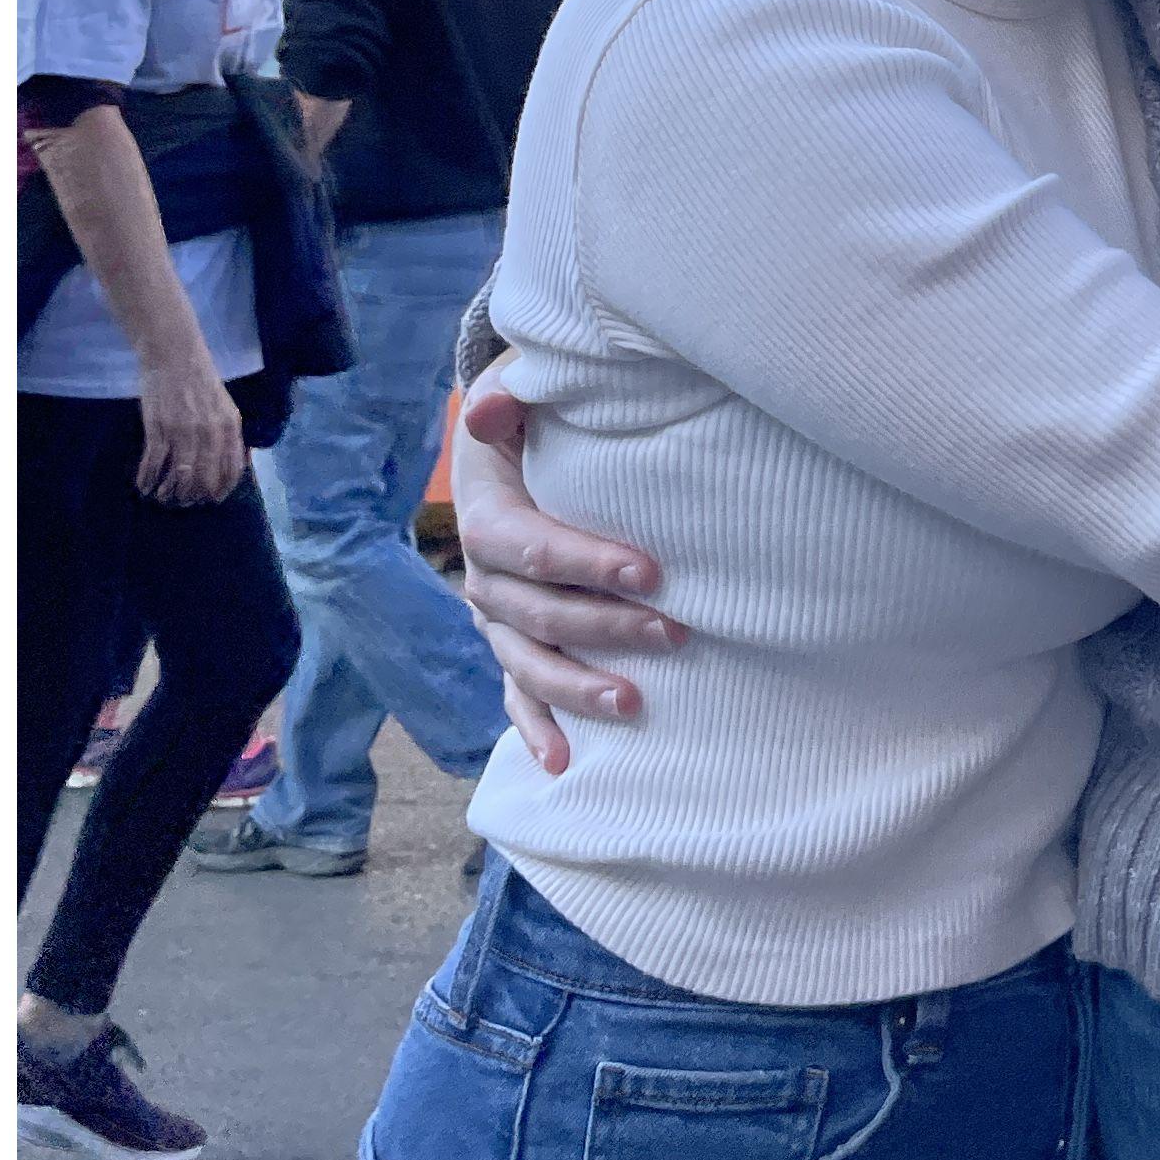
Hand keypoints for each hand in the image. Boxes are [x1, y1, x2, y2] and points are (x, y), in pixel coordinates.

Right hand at [134, 352, 246, 507]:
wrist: (174, 354)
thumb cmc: (200, 378)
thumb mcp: (225, 405)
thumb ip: (229, 433)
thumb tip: (235, 462)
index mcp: (230, 426)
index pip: (232, 469)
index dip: (221, 489)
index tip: (211, 499)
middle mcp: (210, 432)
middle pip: (204, 478)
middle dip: (193, 496)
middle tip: (183, 502)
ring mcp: (183, 432)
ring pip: (179, 476)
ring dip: (170, 492)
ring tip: (163, 496)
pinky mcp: (159, 428)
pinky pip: (154, 463)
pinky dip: (148, 479)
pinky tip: (144, 486)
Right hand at [449, 371, 682, 774]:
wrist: (505, 447)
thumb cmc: (529, 421)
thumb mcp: (517, 396)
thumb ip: (508, 399)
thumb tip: (490, 409)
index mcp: (487, 521)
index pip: (534, 550)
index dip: (588, 562)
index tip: (651, 571)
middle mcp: (484, 578)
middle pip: (540, 614)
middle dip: (607, 627)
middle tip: (676, 633)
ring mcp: (494, 619)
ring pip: (530, 663)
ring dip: (578, 689)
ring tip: (633, 704)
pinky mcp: (509, 641)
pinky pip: (516, 692)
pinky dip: (534, 729)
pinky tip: (562, 763)